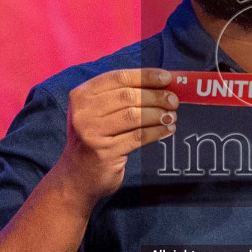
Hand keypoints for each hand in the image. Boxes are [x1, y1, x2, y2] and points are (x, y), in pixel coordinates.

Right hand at [53, 68, 176, 206]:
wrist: (78, 175)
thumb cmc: (95, 138)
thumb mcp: (98, 112)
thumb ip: (122, 96)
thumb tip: (161, 84)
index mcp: (82, 95)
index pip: (119, 77)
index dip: (145, 76)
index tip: (166, 77)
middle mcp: (83, 112)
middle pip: (128, 96)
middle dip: (156, 96)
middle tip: (173, 100)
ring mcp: (92, 133)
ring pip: (134, 116)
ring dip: (158, 114)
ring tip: (172, 116)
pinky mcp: (105, 152)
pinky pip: (138, 137)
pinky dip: (156, 132)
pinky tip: (167, 130)